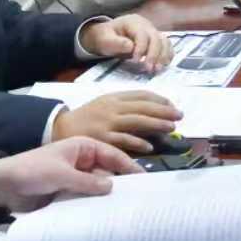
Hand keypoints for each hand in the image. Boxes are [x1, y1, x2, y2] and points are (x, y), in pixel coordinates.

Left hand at [0, 135, 142, 210]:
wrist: (2, 186)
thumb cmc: (31, 171)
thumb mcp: (61, 174)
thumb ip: (87, 182)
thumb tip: (112, 187)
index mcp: (82, 147)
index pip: (113, 155)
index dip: (129, 167)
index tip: (145, 181)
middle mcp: (82, 162)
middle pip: (108, 172)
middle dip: (120, 185)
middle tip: (139, 201)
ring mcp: (76, 178)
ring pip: (98, 188)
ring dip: (106, 198)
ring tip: (126, 212)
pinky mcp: (68, 194)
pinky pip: (86, 199)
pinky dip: (94, 206)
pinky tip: (105, 217)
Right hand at [49, 91, 180, 156]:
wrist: (61, 128)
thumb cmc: (87, 117)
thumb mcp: (105, 104)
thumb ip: (125, 105)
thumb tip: (151, 109)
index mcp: (114, 97)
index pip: (141, 95)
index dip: (159, 100)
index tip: (172, 105)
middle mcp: (112, 108)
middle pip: (142, 107)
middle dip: (163, 111)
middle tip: (179, 116)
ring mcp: (107, 123)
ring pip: (136, 121)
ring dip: (156, 124)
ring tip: (171, 127)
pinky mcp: (102, 138)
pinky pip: (122, 139)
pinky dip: (137, 142)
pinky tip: (149, 145)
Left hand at [81, 14, 170, 72]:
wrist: (106, 36)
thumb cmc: (104, 38)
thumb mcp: (104, 39)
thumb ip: (116, 43)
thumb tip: (130, 46)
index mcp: (133, 22)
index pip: (142, 34)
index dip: (141, 48)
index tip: (135, 61)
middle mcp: (146, 25)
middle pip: (156, 38)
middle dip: (154, 54)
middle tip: (149, 69)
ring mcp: (152, 31)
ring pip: (164, 42)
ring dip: (163, 56)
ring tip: (157, 69)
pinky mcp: (155, 40)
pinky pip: (166, 46)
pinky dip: (167, 55)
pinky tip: (163, 65)